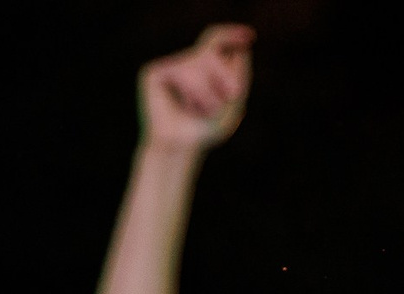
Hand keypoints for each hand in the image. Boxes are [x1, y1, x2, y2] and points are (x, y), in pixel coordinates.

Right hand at [140, 24, 252, 155]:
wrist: (181, 148)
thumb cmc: (205, 129)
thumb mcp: (231, 103)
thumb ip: (239, 75)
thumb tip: (240, 49)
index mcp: (203, 68)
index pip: (215, 41)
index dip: (231, 35)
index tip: (250, 36)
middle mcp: (184, 63)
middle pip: (210, 50)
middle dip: (225, 75)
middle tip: (232, 96)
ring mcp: (168, 66)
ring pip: (197, 62)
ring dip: (209, 92)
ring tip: (204, 111)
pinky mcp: (153, 72)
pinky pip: (182, 71)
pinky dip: (193, 93)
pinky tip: (186, 107)